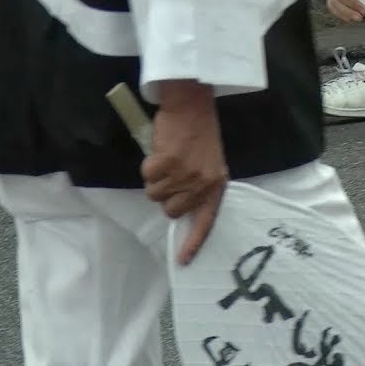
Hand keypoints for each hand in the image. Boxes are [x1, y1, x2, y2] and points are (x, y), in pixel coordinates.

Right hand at [141, 81, 228, 264]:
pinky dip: (148, 166)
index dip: (193, 242)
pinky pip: (148, 177)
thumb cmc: (199, 134)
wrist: (192, 105)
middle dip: (165, 197)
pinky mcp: (168, 162)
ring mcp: (185, 174)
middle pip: (171, 210)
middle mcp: (202, 183)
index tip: (182, 261)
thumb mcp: (208, 164)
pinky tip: (160, 152)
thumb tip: (179, 212)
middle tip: (171, 175)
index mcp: (216, 185)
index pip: (205, 221)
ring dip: (155, 180)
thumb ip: (198, 188)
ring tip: (167, 160)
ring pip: (155, 195)